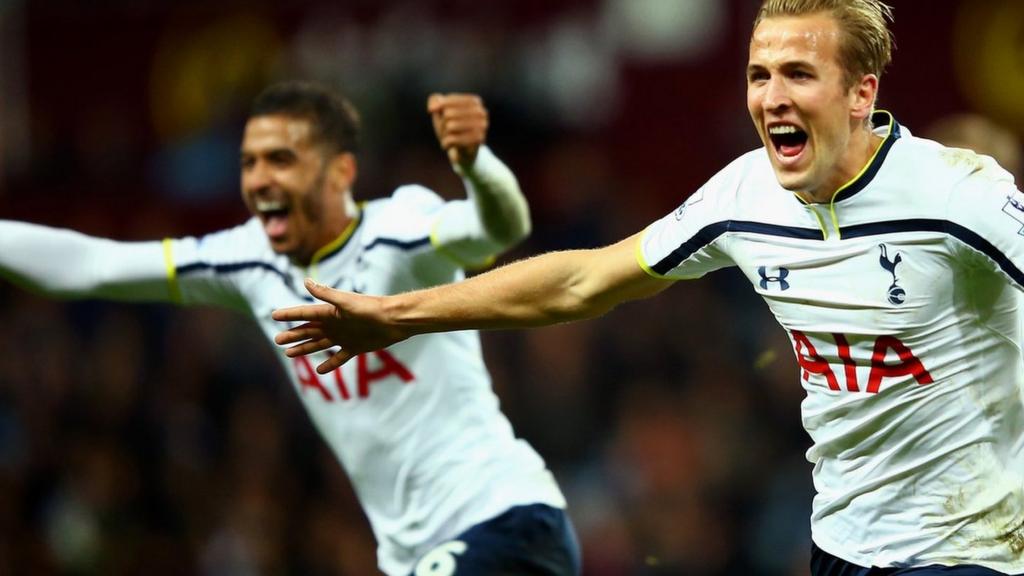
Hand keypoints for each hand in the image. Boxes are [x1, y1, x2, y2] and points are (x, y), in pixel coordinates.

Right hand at [272, 279, 409, 373]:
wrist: (394, 320)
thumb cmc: (371, 308)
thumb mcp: (346, 301)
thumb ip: (326, 294)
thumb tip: (306, 281)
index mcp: (330, 312)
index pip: (304, 313)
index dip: (289, 315)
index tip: (274, 316)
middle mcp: (334, 324)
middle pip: (308, 330)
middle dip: (293, 335)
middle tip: (277, 340)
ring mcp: (344, 336)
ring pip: (319, 344)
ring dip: (304, 348)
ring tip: (289, 354)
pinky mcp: (355, 347)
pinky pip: (339, 357)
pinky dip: (329, 364)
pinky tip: (319, 370)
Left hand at [427, 93, 487, 170]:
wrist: (462, 152)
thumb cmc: (451, 128)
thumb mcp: (441, 112)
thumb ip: (435, 100)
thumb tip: (432, 108)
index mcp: (475, 102)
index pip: (452, 99)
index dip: (440, 105)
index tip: (431, 110)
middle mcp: (481, 113)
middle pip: (448, 113)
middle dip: (442, 123)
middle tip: (445, 130)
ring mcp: (482, 127)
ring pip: (450, 126)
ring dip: (444, 134)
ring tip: (448, 137)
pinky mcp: (478, 141)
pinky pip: (452, 139)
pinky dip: (445, 143)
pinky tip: (448, 145)